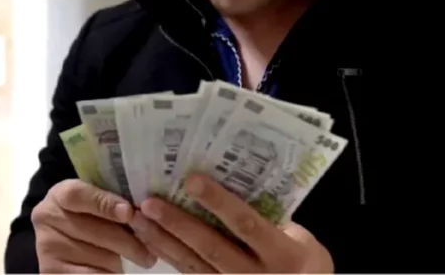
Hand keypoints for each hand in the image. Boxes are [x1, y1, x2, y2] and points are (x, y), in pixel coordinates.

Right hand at [31, 179, 156, 272]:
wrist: (64, 242)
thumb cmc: (90, 216)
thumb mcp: (96, 203)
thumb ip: (112, 202)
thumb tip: (144, 211)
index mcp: (59, 194)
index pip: (78, 195)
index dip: (104, 203)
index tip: (129, 212)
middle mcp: (47, 218)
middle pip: (93, 229)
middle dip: (128, 240)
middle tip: (151, 247)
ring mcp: (47, 247)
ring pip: (97, 256)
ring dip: (123, 259)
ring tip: (141, 257)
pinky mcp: (51, 272)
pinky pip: (92, 274)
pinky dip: (110, 273)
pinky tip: (120, 269)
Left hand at [129, 174, 333, 272]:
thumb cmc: (306, 265)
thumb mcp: (302, 240)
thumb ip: (273, 217)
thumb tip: (237, 183)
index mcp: (281, 253)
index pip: (245, 223)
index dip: (218, 202)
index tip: (192, 180)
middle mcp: (255, 274)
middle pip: (211, 246)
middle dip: (177, 224)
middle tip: (149, 202)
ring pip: (193, 264)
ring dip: (163, 240)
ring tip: (138, 218)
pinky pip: (190, 274)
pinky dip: (168, 256)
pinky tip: (151, 240)